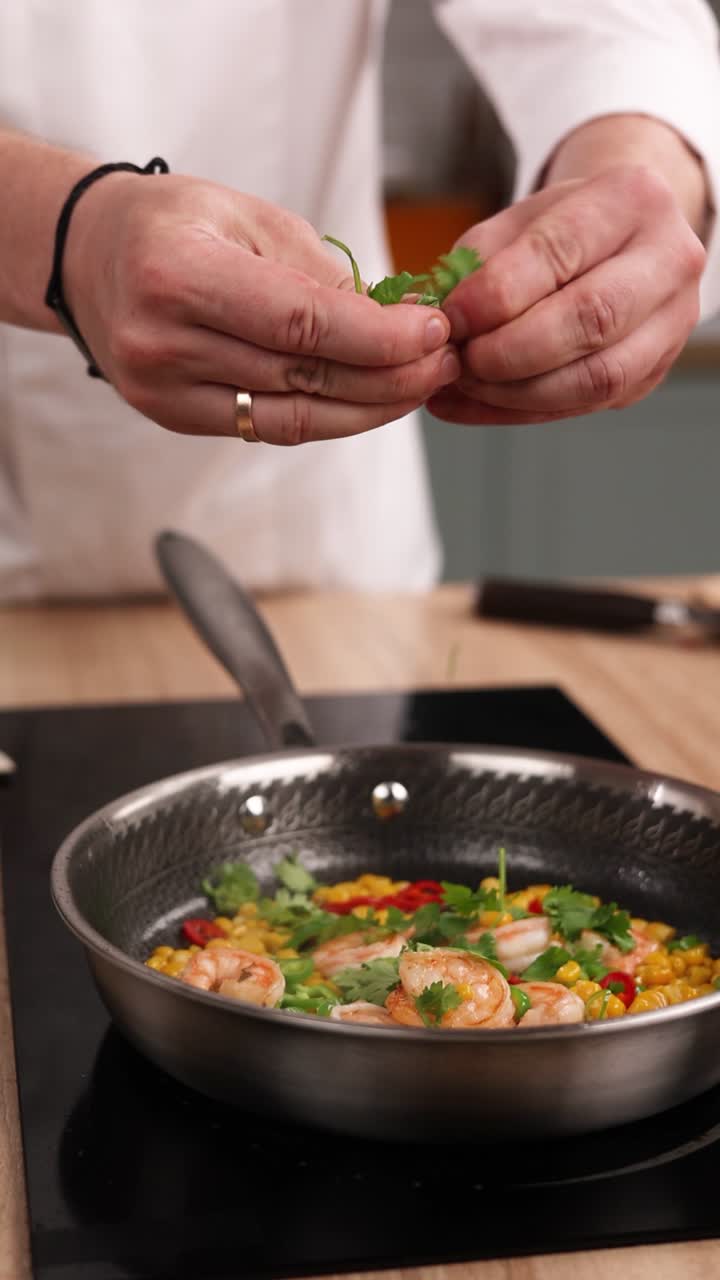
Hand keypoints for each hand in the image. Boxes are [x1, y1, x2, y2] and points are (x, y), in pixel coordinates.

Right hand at [63, 174, 458, 442]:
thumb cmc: (172, 223)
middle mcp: (163, 341)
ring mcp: (163, 391)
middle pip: (303, 376)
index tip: (435, 333)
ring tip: (422, 384)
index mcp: (177, 273)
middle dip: (389, 375)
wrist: (90, 258)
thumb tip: (396, 321)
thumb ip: (316, 270)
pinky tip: (372, 400)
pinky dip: (329, 417)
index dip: (378, 337)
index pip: (300, 323)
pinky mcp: (173, 418)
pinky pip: (269, 427)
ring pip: (293, 416)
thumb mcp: (246, 214)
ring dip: (370, 405)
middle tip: (445, 362)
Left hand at [427, 166, 704, 424]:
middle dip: (510, 350)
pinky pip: (586, 405)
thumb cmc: (563, 229)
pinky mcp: (653, 372)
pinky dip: (523, 411)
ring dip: (517, 392)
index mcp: (633, 199)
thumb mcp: (518, 221)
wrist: (617, 243)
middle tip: (460, 360)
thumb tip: (438, 319)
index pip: (560, 251)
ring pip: (596, 377)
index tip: (451, 317)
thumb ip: (478, 263)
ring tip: (465, 384)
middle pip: (590, 318)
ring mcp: (671, 322)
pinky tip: (477, 404)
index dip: (497, 293)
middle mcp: (669, 259)